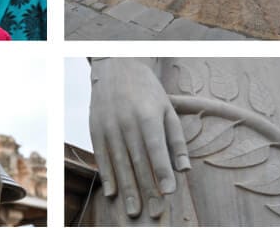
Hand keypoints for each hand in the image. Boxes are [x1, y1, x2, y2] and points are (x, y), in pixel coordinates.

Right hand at [88, 59, 189, 218]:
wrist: (116, 67)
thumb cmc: (148, 91)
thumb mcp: (168, 110)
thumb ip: (176, 140)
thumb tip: (185, 170)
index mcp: (147, 116)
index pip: (156, 148)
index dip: (162, 171)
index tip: (169, 192)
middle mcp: (126, 121)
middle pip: (136, 160)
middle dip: (145, 188)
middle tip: (151, 211)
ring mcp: (108, 124)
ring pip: (118, 162)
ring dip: (126, 188)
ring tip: (133, 209)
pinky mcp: (95, 127)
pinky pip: (101, 155)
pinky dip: (107, 175)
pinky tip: (112, 191)